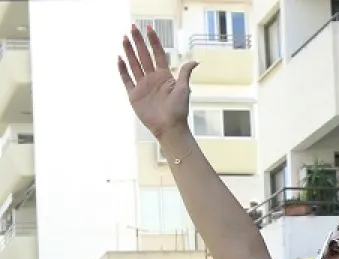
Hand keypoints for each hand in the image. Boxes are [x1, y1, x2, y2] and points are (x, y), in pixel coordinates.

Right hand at [117, 25, 195, 139]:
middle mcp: (152, 78)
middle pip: (143, 56)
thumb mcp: (183, 89)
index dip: (153, 41)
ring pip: (134, 64)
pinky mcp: (134, 94)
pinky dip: (122, 69)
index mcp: (164, 76)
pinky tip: (119, 58)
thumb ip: (184, 73)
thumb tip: (195, 61)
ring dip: (129, 51)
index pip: (158, 54)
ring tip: (124, 38)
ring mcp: (142, 85)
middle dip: (138, 41)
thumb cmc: (179, 110)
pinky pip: (126, 79)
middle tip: (132, 27)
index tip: (149, 28)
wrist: (169, 128)